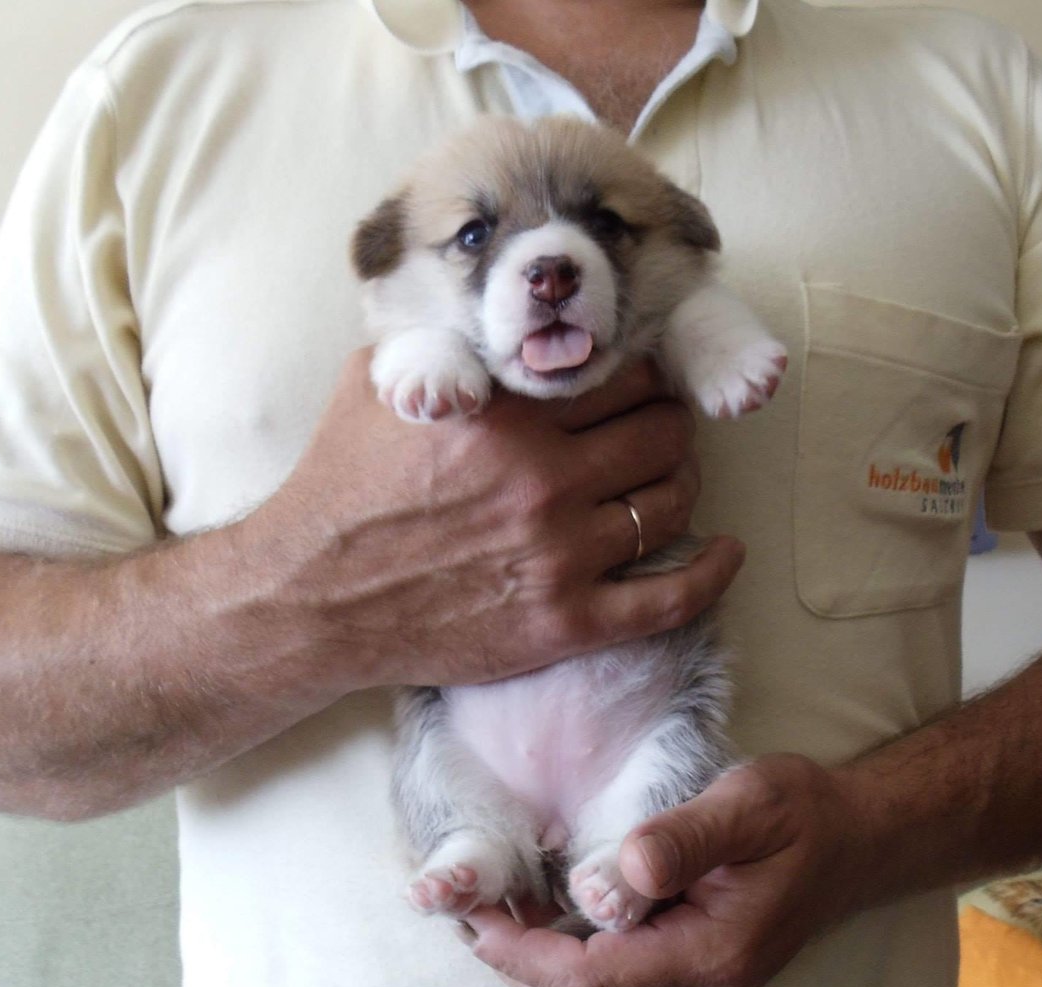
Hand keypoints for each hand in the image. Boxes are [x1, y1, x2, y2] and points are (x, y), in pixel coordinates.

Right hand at [244, 349, 745, 691]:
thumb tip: (485, 307)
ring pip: (671, 504)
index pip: (619, 375)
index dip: (638, 373)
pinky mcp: (563, 623)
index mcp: (507, 415)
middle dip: (670, 423)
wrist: (312, 597)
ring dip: (684, 484)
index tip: (635, 380)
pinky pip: (670, 599)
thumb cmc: (340, 486)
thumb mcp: (381, 383)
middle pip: (660, 435)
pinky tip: (729, 553)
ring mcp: (559, 555)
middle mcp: (543, 480)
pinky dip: (713, 573)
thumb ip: (446, 342)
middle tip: (660, 427)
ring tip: (672, 479)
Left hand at [462, 754, 862, 986]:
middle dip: (510, 963)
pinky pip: (608, 984)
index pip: (589, 980)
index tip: (470, 914)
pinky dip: (561, 958)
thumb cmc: (801, 816)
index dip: (519, 954)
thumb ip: (685, 837)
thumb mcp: (749, 805)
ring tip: (489, 905)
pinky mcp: (688, 976)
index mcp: (709, 955)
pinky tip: (539, 911)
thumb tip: (625, 868)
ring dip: (530, 963)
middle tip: (462, 906)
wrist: (854, 841)